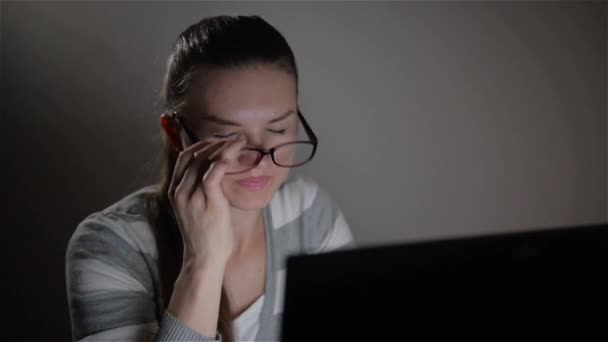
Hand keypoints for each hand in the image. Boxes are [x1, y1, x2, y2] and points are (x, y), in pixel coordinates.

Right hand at [167, 134, 246, 266]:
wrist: (204, 258)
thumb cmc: (205, 234)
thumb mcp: (195, 207)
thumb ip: (199, 188)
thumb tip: (213, 170)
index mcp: (175, 190)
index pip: (184, 156)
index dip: (202, 143)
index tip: (219, 140)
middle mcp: (180, 191)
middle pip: (194, 154)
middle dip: (214, 142)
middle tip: (232, 138)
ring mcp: (192, 197)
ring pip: (204, 160)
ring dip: (223, 146)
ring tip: (239, 141)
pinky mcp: (207, 203)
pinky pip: (213, 174)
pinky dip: (223, 160)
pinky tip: (234, 154)